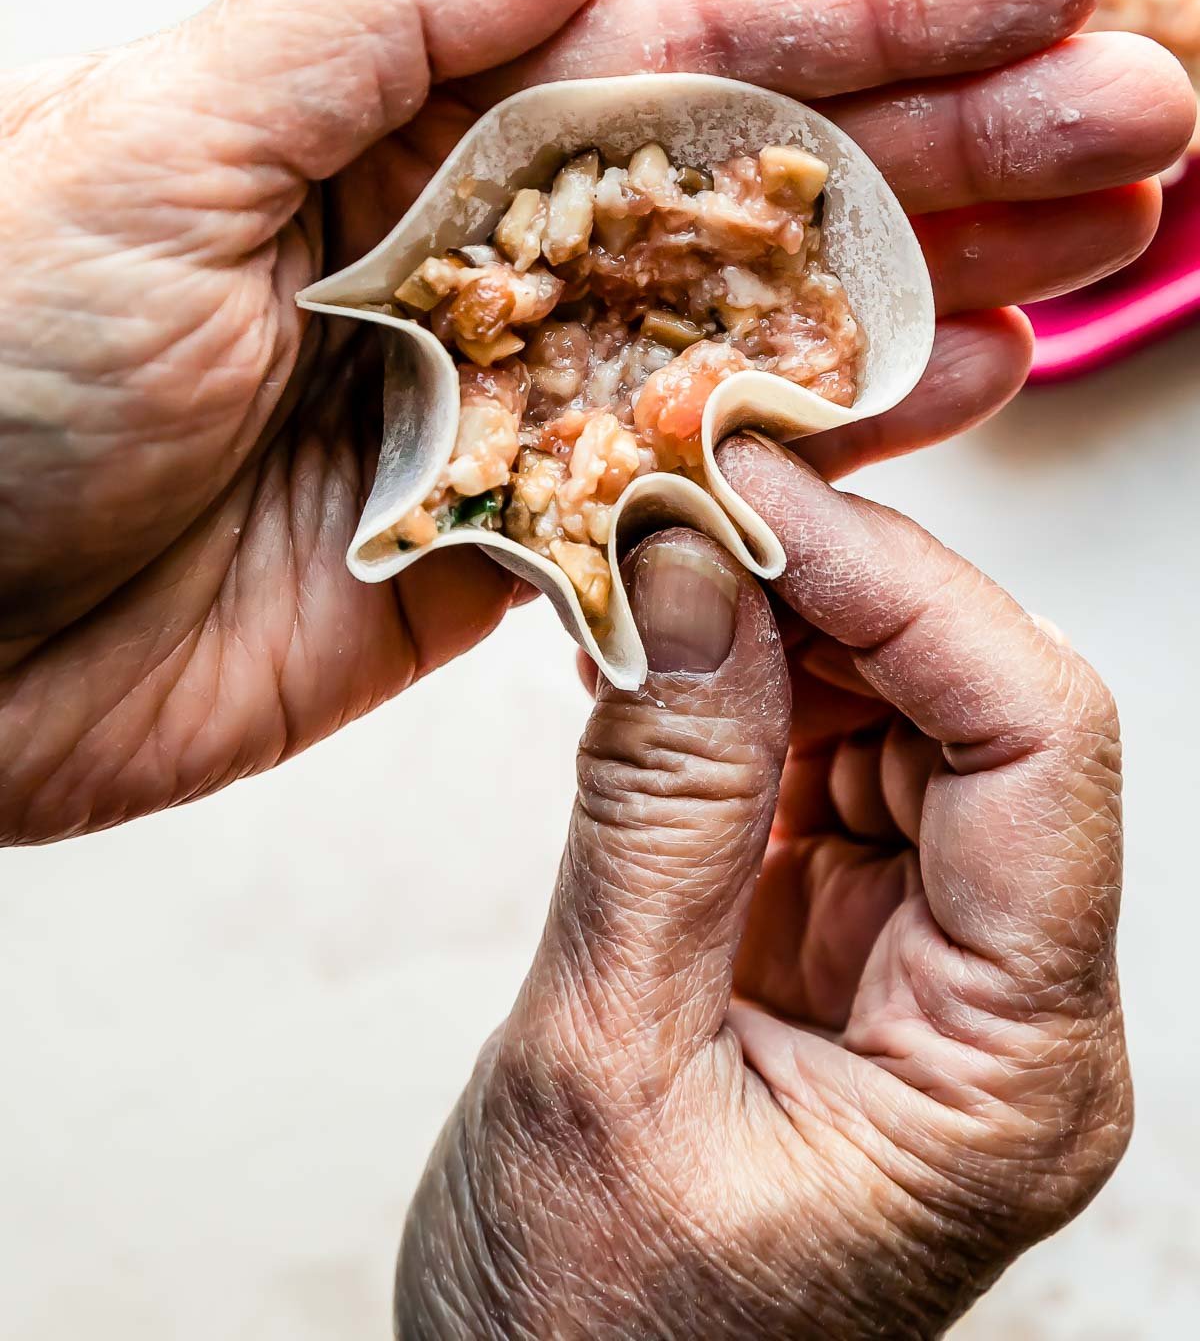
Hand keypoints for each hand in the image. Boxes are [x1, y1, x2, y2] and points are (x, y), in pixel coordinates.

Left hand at [0, 0, 1188, 840]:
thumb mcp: (149, 137)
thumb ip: (377, 16)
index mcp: (400, 112)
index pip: (676, 36)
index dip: (873, 2)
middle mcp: (473, 242)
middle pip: (757, 174)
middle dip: (958, 133)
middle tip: (1147, 109)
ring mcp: (504, 399)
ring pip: (759, 324)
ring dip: (939, 274)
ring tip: (1109, 230)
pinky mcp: (501, 547)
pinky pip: (699, 485)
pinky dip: (834, 441)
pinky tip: (970, 384)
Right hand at [399, 441, 1128, 1337]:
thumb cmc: (580, 1333)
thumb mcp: (599, 1059)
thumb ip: (659, 806)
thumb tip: (693, 572)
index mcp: (1009, 1072)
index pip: (1040, 747)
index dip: (910, 590)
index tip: (759, 497)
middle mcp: (1008, 1010)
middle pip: (984, 711)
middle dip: (837, 587)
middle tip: (682, 498)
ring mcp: (932, 972)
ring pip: (904, 719)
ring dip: (780, 626)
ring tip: (648, 568)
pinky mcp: (851, 946)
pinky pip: (824, 768)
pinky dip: (740, 693)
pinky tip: (654, 657)